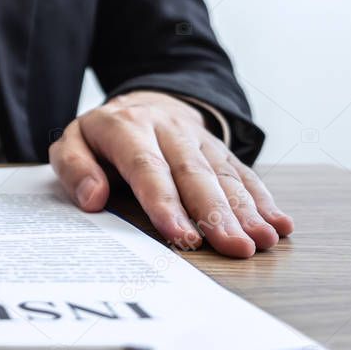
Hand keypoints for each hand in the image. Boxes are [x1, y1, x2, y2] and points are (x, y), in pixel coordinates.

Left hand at [49, 91, 293, 257]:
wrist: (141, 103)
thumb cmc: (101, 137)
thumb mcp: (72, 143)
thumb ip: (75, 168)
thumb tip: (93, 198)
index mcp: (125, 127)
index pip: (146, 165)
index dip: (165, 202)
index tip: (182, 236)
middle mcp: (166, 128)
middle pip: (193, 171)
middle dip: (216, 211)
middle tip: (234, 246)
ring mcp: (197, 136)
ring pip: (223, 172)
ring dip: (246, 209)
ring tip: (262, 241)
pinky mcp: (218, 147)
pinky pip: (242, 171)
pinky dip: (263, 197)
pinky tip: (279, 223)